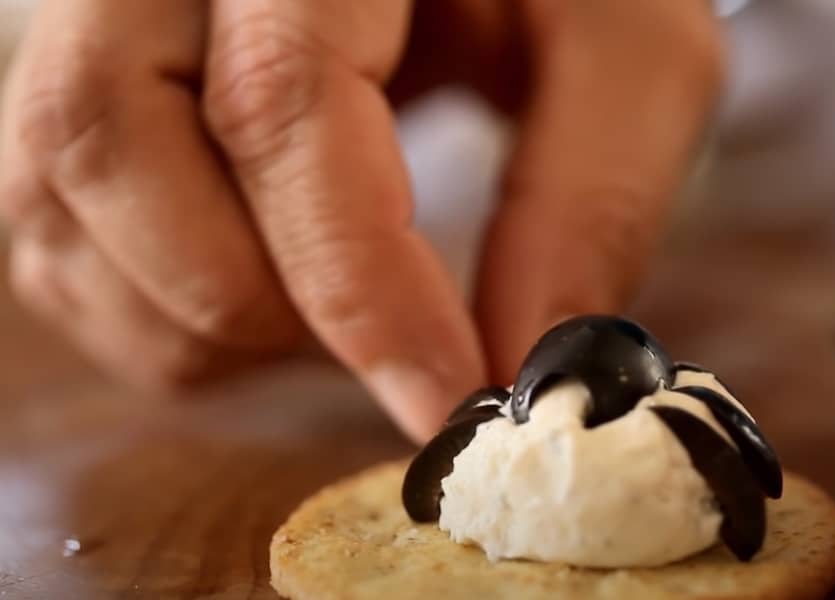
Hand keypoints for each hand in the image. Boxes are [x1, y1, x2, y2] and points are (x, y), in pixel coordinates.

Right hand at [0, 0, 721, 440]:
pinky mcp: (87, 88)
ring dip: (206, 323)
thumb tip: (527, 368)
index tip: (449, 399)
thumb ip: (594, 196)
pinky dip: (162, 316)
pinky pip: (57, 233)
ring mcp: (101, 18)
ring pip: (57, 199)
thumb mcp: (629, 49)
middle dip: (262, 304)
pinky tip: (280, 302)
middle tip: (398, 348)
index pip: (280, 99)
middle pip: (108, 140)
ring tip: (347, 315)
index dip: (359, 281)